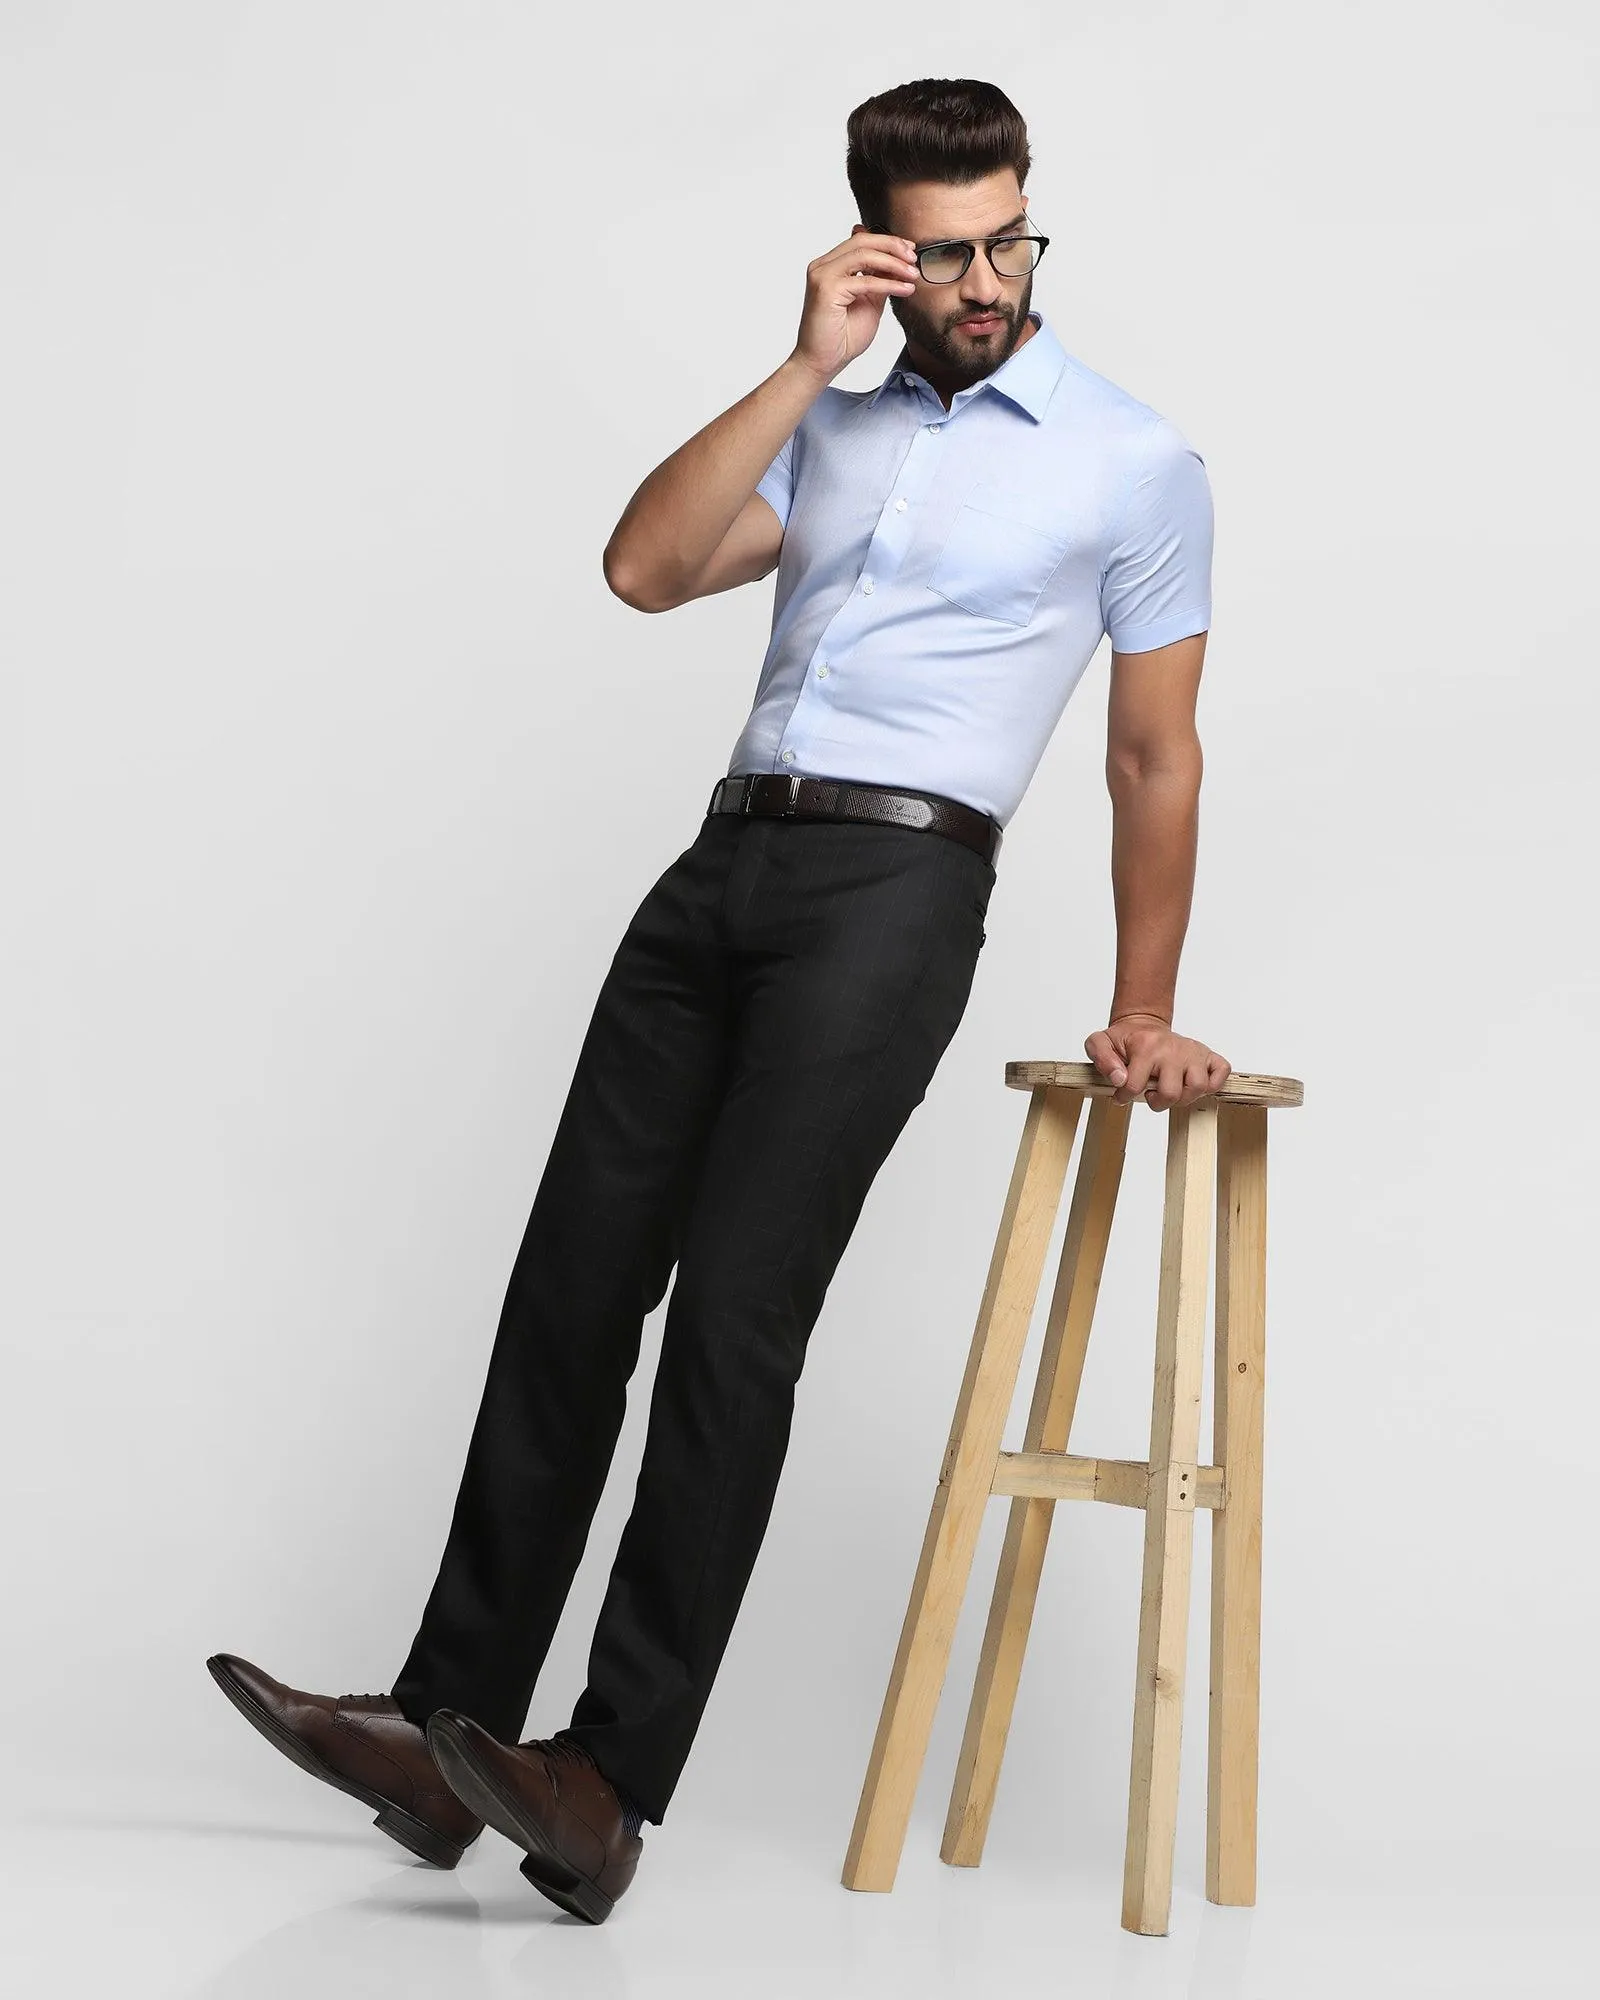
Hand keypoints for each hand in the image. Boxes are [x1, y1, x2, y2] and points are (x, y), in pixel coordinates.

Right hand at [791, 226, 920, 384]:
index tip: (910, 250)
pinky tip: (904, 289)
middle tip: (914, 258)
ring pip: (863, 254)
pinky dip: (888, 283)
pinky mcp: (826, 290)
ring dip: (893, 262)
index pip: (861, 241)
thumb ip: (879, 280)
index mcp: (831, 266)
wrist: (821, 363)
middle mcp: (823, 266)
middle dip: (892, 246)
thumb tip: (899, 263)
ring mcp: (822, 275)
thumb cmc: (841, 338)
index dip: (888, 242)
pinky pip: (864, 280)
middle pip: (862, 241)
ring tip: (913, 274)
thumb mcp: (870, 302)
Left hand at [1084, 1014, 1231, 1110]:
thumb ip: (1101, 1059)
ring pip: (1199, 1087)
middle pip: (1172, 1093)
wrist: (1143, 1024)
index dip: (1124, 1097)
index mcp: (1146, 1046)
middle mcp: (1173, 1048)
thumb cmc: (1124, 1039)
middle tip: (1150, 1094)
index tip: (1121, 1096)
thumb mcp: (1099, 1043)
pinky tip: (1192, 1084)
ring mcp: (1193, 1051)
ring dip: (1184, 1097)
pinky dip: (1213, 1083)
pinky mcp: (1207, 1054)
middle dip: (1158, 1102)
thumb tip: (1119, 1079)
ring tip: (1170, 1091)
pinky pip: (1222, 1071)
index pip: (1134, 1085)